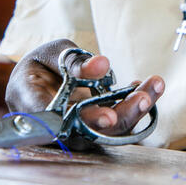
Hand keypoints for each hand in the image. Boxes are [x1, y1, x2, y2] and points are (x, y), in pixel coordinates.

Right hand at [6, 39, 163, 142]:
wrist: (39, 78)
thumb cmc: (41, 64)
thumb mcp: (53, 53)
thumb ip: (74, 61)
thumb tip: (101, 65)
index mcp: (31, 105)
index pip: (56, 121)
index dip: (82, 121)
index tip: (108, 116)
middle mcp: (54, 125)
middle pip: (88, 132)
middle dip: (119, 116)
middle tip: (142, 99)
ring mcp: (76, 129)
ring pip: (107, 131)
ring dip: (134, 110)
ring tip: (155, 86)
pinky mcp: (93, 126)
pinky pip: (116, 122)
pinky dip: (134, 104)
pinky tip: (150, 87)